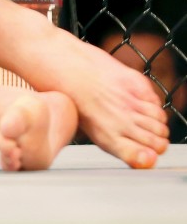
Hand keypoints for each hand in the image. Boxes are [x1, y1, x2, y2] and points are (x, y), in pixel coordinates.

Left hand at [40, 28, 169, 168]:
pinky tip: (138, 103)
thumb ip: (113, 141)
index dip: (148, 158)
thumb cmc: (69, 98)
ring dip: (156, 125)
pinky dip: (152, 106)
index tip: (147, 155)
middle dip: (155, 142)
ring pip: (161, 124)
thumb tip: (140, 156)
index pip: (141, 157)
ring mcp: (129, 102)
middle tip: (146, 135)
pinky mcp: (135, 84)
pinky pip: (157, 103)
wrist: (62, 65)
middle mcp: (120, 122)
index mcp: (106, 136)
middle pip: (158, 143)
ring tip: (141, 119)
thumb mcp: (85, 128)